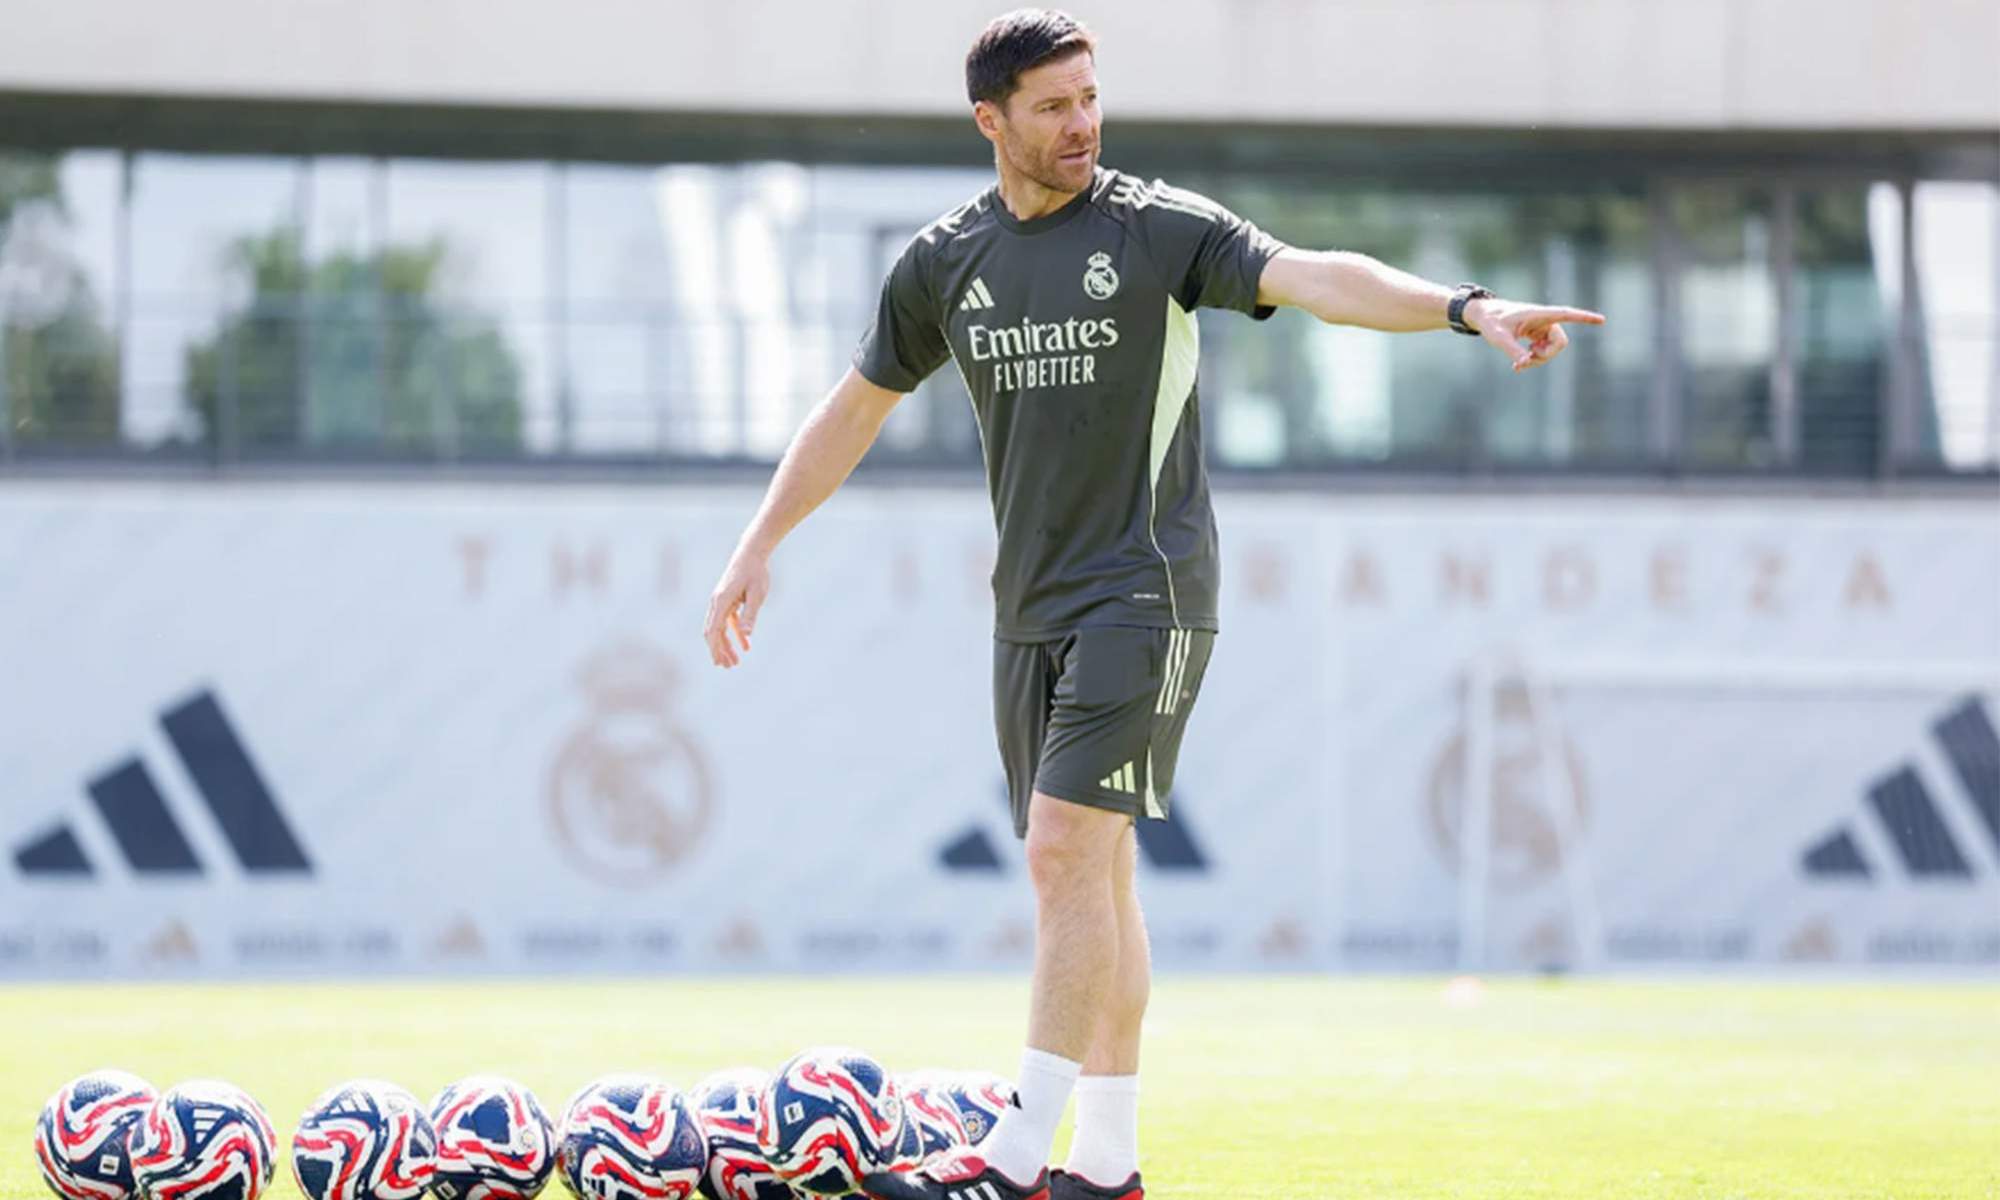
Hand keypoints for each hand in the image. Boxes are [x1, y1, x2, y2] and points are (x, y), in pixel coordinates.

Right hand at [703, 549, 770, 668]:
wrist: (752, 552)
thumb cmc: (755, 572)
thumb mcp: (757, 594)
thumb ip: (750, 615)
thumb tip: (747, 635)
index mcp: (722, 601)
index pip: (714, 630)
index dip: (715, 648)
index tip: (720, 662)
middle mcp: (717, 602)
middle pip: (713, 632)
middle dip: (719, 651)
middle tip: (728, 667)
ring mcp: (721, 602)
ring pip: (719, 629)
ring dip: (726, 646)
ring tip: (734, 662)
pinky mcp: (728, 600)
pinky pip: (729, 622)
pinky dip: (735, 634)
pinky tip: (746, 646)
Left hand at [1464, 298, 1605, 372]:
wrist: (1485, 316)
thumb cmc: (1491, 322)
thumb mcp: (1498, 337)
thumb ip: (1511, 349)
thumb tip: (1523, 363)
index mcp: (1539, 314)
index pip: (1566, 314)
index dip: (1584, 317)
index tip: (1602, 320)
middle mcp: (1544, 320)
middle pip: (1560, 342)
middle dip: (1547, 356)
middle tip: (1527, 360)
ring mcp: (1542, 329)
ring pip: (1552, 349)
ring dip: (1539, 360)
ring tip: (1520, 364)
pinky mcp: (1537, 336)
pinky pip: (1543, 351)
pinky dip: (1533, 360)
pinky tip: (1519, 366)